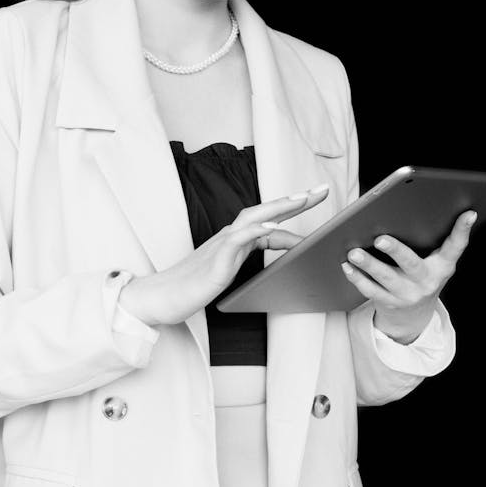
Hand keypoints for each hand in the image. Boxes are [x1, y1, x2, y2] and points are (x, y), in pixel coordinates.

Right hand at [119, 183, 329, 326]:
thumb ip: (248, 261)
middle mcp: (231, 237)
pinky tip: (270, 226)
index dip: (294, 212)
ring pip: (254, 217)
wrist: (162, 297)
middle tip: (323, 190)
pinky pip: (237, 240)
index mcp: (236, 240)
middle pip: (266, 211)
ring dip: (279, 207)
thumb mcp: (229, 272)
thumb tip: (276, 261)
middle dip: (295, 199)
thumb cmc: (193, 287)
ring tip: (303, 199)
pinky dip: (254, 230)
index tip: (316, 203)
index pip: (270, 221)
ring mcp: (222, 245)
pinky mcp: (215, 259)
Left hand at [340, 210, 476, 342]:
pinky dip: (357, 278)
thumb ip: (438, 241)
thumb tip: (440, 208)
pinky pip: (370, 290)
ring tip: (354, 253)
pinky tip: (348, 266)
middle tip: (380, 239)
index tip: (468, 214)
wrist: (413, 316)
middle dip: (395, 251)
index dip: (463, 230)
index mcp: (442, 267)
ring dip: (368, 264)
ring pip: (385, 278)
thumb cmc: (422, 277)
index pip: (455, 247)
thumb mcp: (436, 263)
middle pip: (411, 264)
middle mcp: (426, 281)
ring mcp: (407, 294)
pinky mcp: (389, 303)